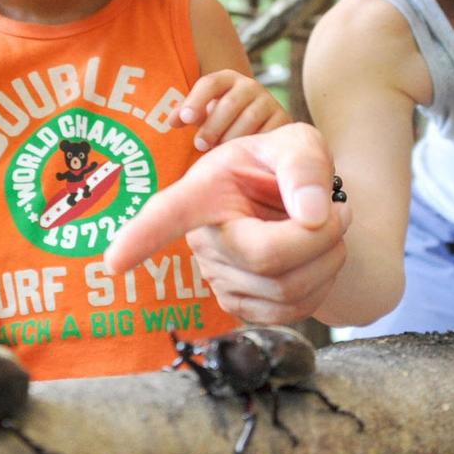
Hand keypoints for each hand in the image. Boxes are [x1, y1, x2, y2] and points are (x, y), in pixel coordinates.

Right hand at [105, 123, 349, 322]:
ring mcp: (219, 279)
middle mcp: (201, 239)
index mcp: (202, 193)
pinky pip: (294, 310)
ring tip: (327, 227)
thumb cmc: (284, 166)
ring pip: (286, 289)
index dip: (141, 237)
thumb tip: (313, 214)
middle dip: (320, 236)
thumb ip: (305, 167)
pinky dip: (324, 282)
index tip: (114, 262)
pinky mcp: (243, 308)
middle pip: (264, 258)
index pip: (167, 214)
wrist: (296, 203)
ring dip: (329, 257)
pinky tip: (317, 257)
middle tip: (339, 209)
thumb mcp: (297, 142)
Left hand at [174, 70, 289, 151]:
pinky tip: (242, 154)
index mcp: (227, 79)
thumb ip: (186, 115)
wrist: (260, 127)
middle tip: (199, 145)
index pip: (210, 83)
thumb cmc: (221, 120)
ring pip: (248, 120)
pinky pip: (266, 133)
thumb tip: (171, 121)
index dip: (196, 100)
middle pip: (228, 104)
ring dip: (230, 138)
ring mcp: (269, 101)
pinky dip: (252, 144)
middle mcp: (250, 86)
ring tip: (219, 151)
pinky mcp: (283, 119)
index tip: (186, 119)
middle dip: (212, 126)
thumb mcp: (203, 113)